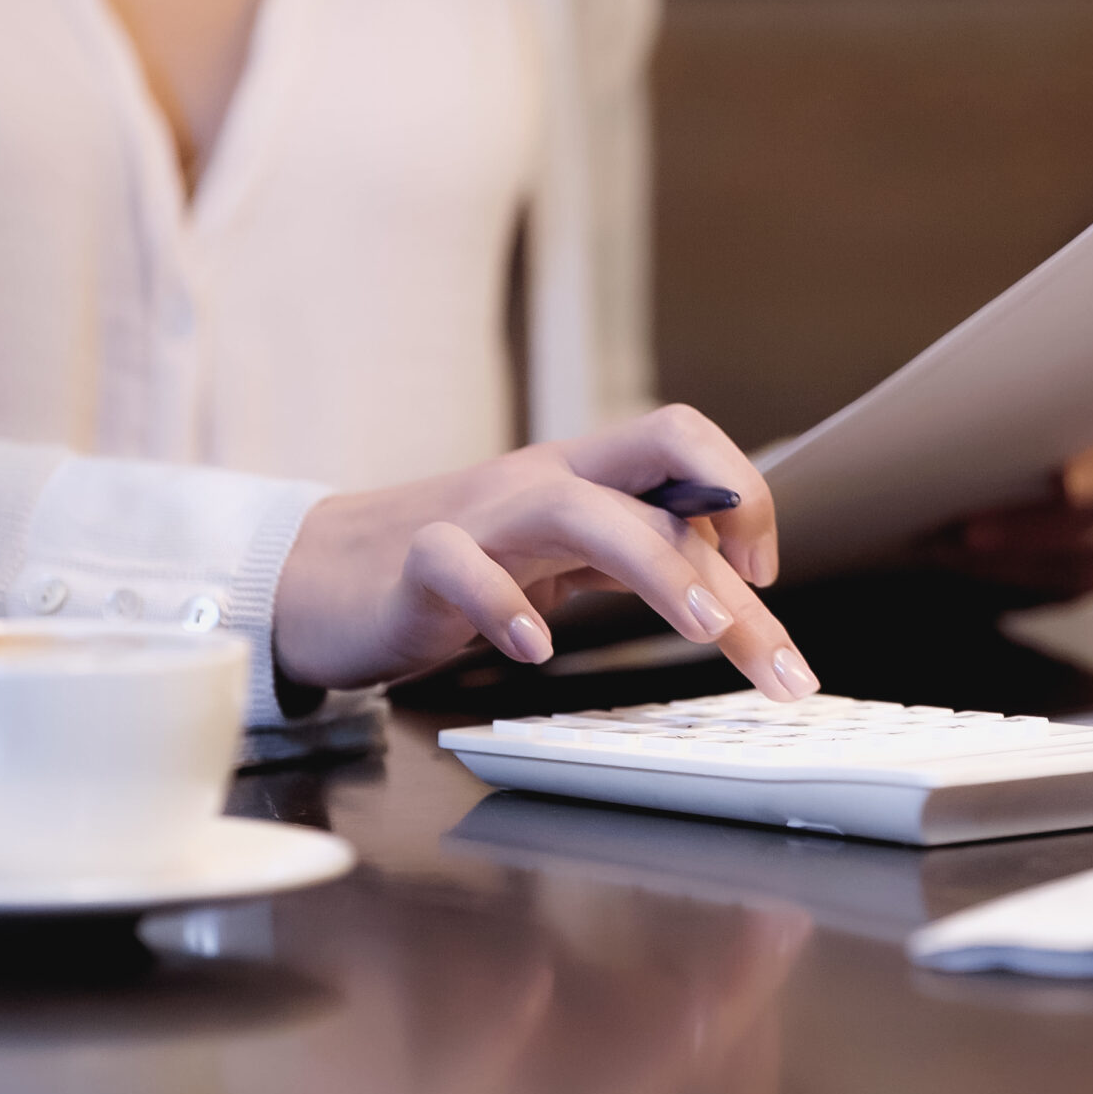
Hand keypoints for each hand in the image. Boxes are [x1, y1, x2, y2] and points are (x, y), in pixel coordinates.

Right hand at [273, 405, 817, 700]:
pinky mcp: (416, 562)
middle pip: (654, 471)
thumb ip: (634, 555)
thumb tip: (734, 583)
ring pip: (578, 507)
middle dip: (730, 558)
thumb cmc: (456, 574)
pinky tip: (535, 651)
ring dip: (655, 565)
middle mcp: (542, 483)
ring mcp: (480, 516)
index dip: (741, 493)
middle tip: (771, 651)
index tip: (765, 576)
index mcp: (585, 476)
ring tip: (702, 627)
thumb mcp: (560, 558)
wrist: (321, 580)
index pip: (682, 441)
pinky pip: (461, 565)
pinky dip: (504, 607)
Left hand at [923, 320, 1092, 601]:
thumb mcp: (996, 355)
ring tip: (968, 528)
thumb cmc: (986, 384)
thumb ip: (1015, 353)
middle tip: (1071, 482)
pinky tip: (961, 551)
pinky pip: (1077, 571)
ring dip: (1039, 528)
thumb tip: (981, 372)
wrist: (956, 463)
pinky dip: (1016, 563)